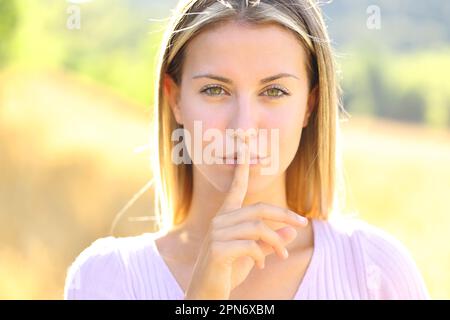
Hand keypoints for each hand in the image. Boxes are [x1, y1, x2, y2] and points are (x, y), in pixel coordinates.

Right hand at [184, 143, 307, 299]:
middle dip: (285, 215)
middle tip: (302, 224)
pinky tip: (260, 265)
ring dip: (276, 243)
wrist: (206, 293)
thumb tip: (291, 231)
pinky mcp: (217, 249)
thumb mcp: (254, 254)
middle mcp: (220, 220)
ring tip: (282, 256)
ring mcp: (216, 234)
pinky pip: (251, 246)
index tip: (247, 146)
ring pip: (258, 228)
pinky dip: (262, 256)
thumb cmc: (228, 271)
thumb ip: (271, 241)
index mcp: (226, 217)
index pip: (236, 188)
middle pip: (259, 208)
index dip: (243, 168)